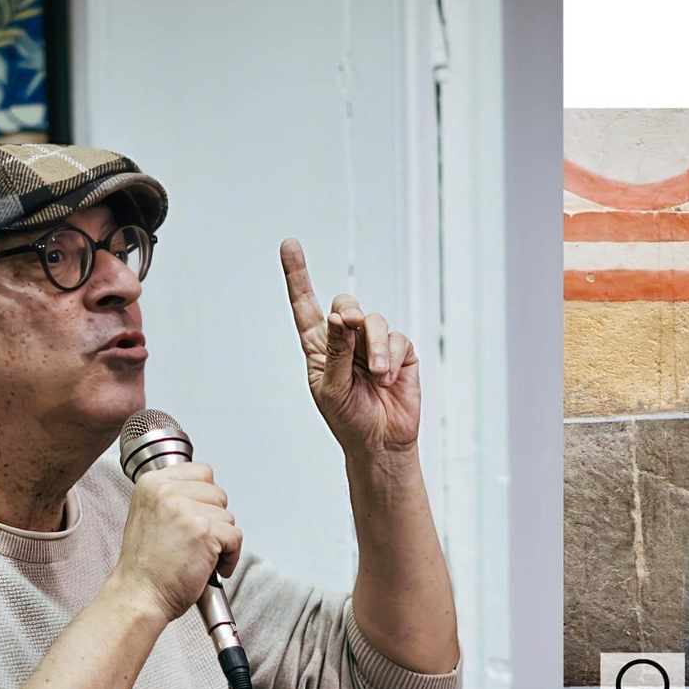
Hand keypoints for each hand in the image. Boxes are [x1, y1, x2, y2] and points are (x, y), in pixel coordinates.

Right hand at [109, 462, 241, 623]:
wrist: (139, 595)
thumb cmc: (144, 566)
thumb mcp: (148, 515)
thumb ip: (172, 498)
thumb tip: (202, 494)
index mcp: (152, 483)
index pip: (202, 473)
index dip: (205, 500)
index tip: (199, 518)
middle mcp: (168, 491)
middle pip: (218, 494)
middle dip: (214, 520)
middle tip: (198, 542)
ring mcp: (186, 510)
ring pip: (228, 517)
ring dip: (221, 540)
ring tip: (200, 556)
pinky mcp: (204, 531)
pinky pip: (236, 538)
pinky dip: (230, 556)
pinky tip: (211, 566)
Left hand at [280, 238, 420, 456]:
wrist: (380, 442)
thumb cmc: (349, 420)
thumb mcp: (332, 388)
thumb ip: (336, 351)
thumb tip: (340, 317)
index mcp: (320, 347)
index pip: (305, 305)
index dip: (297, 275)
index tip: (289, 245)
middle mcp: (346, 340)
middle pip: (345, 304)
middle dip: (349, 313)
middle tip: (351, 326)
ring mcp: (373, 344)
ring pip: (372, 319)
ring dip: (374, 344)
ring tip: (377, 373)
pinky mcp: (399, 352)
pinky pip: (396, 338)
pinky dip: (391, 356)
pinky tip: (388, 377)